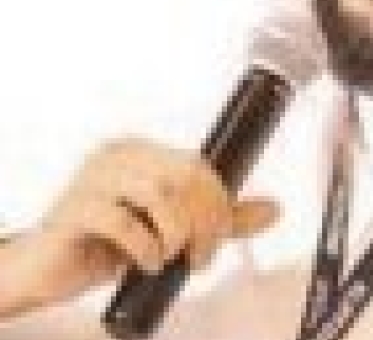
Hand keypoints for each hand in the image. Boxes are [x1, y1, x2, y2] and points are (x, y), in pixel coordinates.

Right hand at [23, 138, 278, 309]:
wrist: (51, 268)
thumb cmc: (109, 244)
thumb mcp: (175, 231)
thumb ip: (221, 220)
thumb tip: (272, 209)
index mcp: (143, 154)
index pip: (199, 166)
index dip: (219, 204)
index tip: (217, 239)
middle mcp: (118, 158)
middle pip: (184, 176)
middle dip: (203, 223)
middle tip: (197, 255)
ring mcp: (93, 179)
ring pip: (156, 193)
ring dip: (175, 235)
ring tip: (169, 257)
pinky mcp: (73, 209)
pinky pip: (121, 219)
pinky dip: (144, 246)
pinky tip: (146, 262)